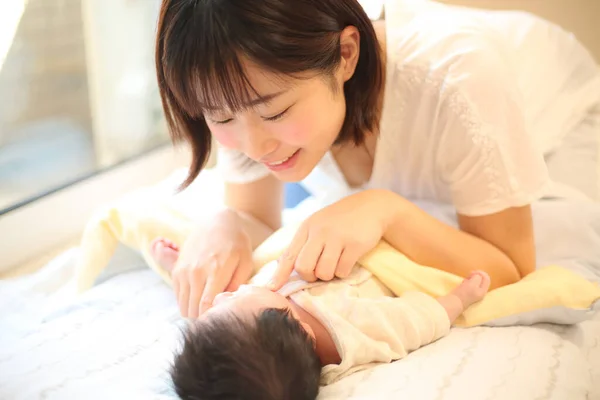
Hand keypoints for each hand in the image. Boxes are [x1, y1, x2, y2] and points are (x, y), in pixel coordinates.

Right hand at [171, 209, 253, 317]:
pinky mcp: (177, 270)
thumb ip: (238, 284)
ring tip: (208, 312)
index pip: (207, 306)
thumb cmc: (236, 243)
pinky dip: (187, 304)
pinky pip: (178, 297)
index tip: (220, 324)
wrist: (216, 222)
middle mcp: (196, 272)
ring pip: (184, 306)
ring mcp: (184, 271)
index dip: (211, 320)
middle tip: (216, 321)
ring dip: (194, 313)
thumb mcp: (245, 261)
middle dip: (203, 320)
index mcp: (216, 270)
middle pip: (193, 310)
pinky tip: (200, 301)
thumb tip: (228, 304)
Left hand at [268, 189, 390, 289]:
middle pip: (304, 268)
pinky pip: (342, 271)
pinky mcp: (354, 244)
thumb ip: (302, 244)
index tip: (271, 289)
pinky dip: (343, 272)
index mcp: (307, 227)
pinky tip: (347, 260)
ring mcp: (337, 237)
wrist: (371, 207)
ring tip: (335, 263)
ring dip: (329, 275)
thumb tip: (281, 265)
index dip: (279, 275)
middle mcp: (319, 231)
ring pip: (323, 273)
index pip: (289, 255)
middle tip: (318, 272)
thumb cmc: (340, 220)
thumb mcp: (317, 225)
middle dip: (310, 276)